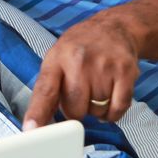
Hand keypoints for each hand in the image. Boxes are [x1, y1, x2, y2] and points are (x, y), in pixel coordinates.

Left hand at [23, 9, 140, 125]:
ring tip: (96, 87)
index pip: (45, 91)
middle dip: (76, 110)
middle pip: (75, 109)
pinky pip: (117, 109)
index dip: (37, 113)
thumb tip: (37, 126)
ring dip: (96, 109)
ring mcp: (104, 66)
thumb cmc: (80, 48)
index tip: (31, 130)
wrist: (114, 27)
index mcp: (57, 58)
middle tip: (80, 93)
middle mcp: (79, 61)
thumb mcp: (57, 58)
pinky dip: (113, 112)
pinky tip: (110, 96)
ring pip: (97, 112)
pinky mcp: (126, 72)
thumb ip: (48, 89)